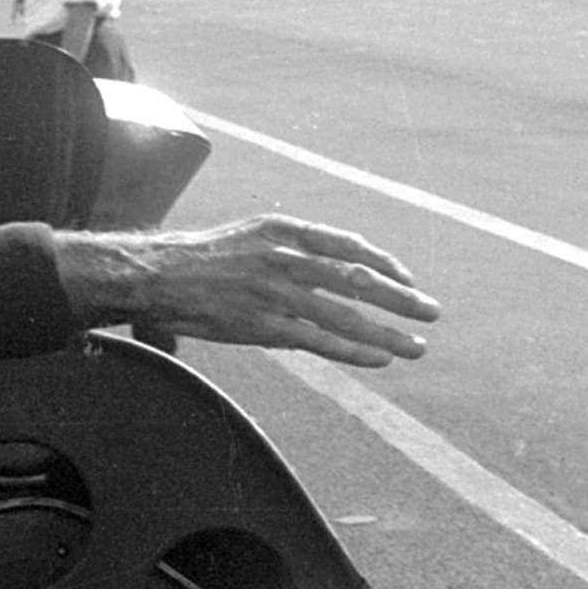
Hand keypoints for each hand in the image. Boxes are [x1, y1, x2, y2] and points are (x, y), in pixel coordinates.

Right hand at [54, 216, 439, 367]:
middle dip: (399, 297)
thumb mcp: (251, 235)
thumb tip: (328, 264)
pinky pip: (318, 340)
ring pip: (344, 313)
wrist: (156, 274)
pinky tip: (379, 358)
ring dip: (386, 331)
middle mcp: (285, 257)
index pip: (347, 245)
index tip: (406, 277)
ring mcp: (275, 293)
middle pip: (356, 279)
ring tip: (416, 346)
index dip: (382, 263)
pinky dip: (353, 350)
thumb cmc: (204, 258)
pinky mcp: (263, 325)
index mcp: (284, 230)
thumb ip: (290, 249)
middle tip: (431, 311)